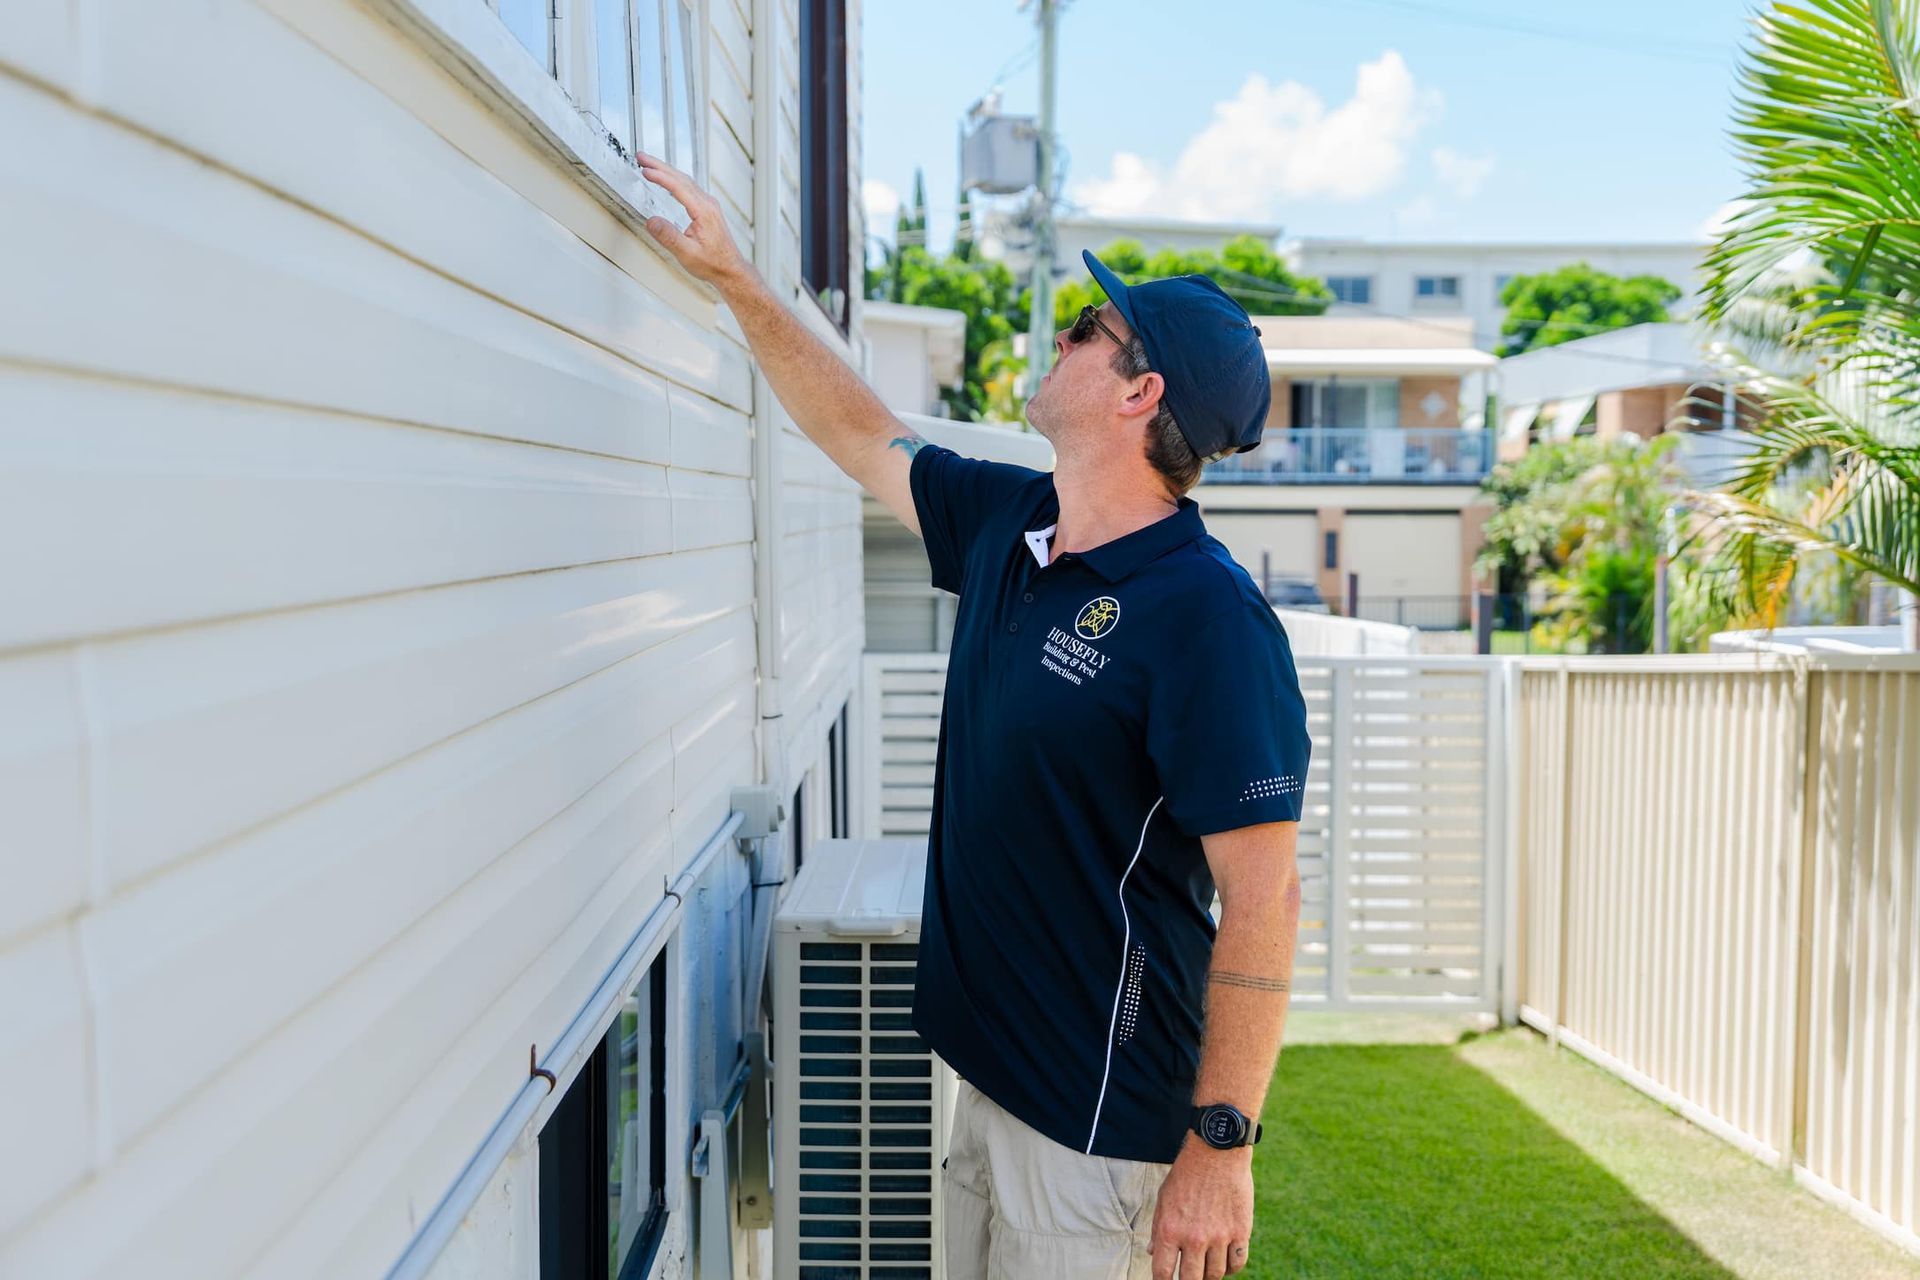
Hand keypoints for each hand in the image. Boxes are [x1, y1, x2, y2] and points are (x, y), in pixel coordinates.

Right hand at [636, 152, 752, 291]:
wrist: (731, 270)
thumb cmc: (713, 263)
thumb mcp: (687, 254)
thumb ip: (668, 237)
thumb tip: (651, 221)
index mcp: (703, 211)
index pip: (679, 187)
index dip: (660, 177)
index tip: (644, 169)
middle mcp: (708, 203)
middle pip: (681, 178)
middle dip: (660, 165)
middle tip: (641, 156)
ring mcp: (709, 205)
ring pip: (685, 181)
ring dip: (667, 171)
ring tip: (649, 165)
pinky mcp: (708, 209)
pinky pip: (689, 187)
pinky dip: (675, 180)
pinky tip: (668, 180)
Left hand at [1150, 1137, 1253, 1278]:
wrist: (1216, 1153)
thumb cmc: (1186, 1174)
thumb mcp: (1164, 1198)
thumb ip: (1157, 1228)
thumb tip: (1152, 1252)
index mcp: (1169, 1230)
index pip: (1163, 1273)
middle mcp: (1193, 1238)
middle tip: (1190, 1277)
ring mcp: (1219, 1236)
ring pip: (1215, 1275)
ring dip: (1210, 1275)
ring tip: (1207, 1269)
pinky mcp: (1240, 1231)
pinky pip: (1237, 1263)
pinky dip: (1230, 1267)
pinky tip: (1225, 1261)